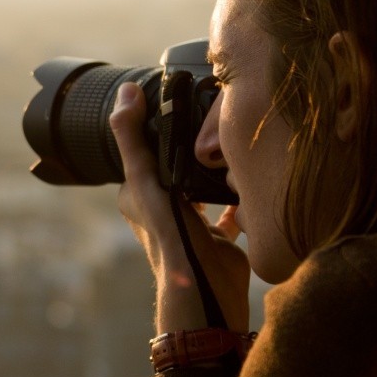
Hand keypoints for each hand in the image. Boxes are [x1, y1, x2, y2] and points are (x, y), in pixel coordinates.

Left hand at [110, 81, 252, 334]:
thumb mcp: (144, 178)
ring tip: (233, 140)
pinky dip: (240, 195)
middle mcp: (163, 209)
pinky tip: (251, 175)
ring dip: (217, 169)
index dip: (159, 127)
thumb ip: (133, 137)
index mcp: (138, 196)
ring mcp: (192, 223)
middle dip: (193, 147)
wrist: (204, 285)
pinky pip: (232, 210)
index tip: (180, 100)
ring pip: (206, 186)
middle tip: (214, 117)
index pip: (147, 151)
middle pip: (178, 167)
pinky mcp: (220, 237)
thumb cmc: (166, 233)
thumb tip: (126, 91)